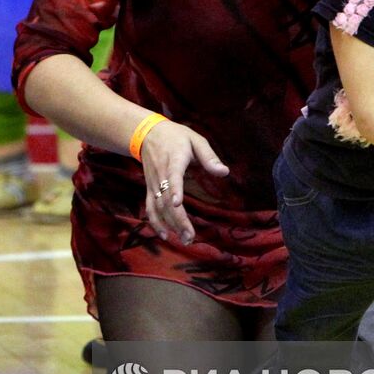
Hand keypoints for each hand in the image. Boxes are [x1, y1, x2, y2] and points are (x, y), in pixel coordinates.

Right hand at [139, 120, 228, 244]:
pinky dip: (155, 222)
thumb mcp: (195, 139)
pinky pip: (150, 208)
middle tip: (190, 236)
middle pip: (165, 200)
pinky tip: (165, 235)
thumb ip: (209, 156)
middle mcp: (161, 175)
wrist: (148, 134)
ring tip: (184, 239)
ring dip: (169, 225)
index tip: (177, 203)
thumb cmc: (176, 137)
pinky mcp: (149, 189)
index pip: (172, 177)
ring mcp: (153, 183)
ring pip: (158, 207)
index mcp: (173, 161)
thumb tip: (225, 172)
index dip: (174, 189)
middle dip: (177, 219)